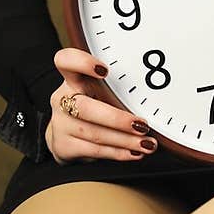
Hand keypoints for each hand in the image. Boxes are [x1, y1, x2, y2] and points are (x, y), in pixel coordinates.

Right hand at [45, 48, 158, 163]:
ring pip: (94, 133)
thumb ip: (116, 90)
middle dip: (117, 119)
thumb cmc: (92, 106)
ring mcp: (61, 124)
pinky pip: (94, 151)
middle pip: (85, 108)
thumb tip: (153, 98)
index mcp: (72, 79)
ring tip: (147, 143)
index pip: (66, 61)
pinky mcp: (64, 146)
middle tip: (142, 125)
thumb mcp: (99, 92)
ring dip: (125, 140)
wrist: (65, 135)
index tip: (105, 70)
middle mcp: (62, 99)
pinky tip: (134, 152)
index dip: (82, 63)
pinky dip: (118, 152)